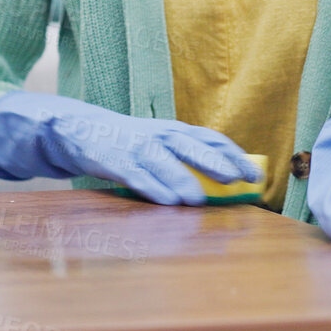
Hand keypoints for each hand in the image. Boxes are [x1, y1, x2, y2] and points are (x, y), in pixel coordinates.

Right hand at [0, 91, 260, 204]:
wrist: (75, 129)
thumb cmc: (127, 143)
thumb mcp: (159, 143)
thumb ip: (189, 158)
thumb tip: (231, 179)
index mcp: (172, 130)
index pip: (209, 138)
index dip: (233, 155)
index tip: (254, 174)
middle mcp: (157, 134)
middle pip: (190, 145)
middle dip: (213, 162)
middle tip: (235, 180)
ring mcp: (134, 146)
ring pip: (161, 159)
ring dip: (180, 179)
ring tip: (196, 200)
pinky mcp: (112, 159)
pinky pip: (134, 174)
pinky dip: (151, 187)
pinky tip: (165, 201)